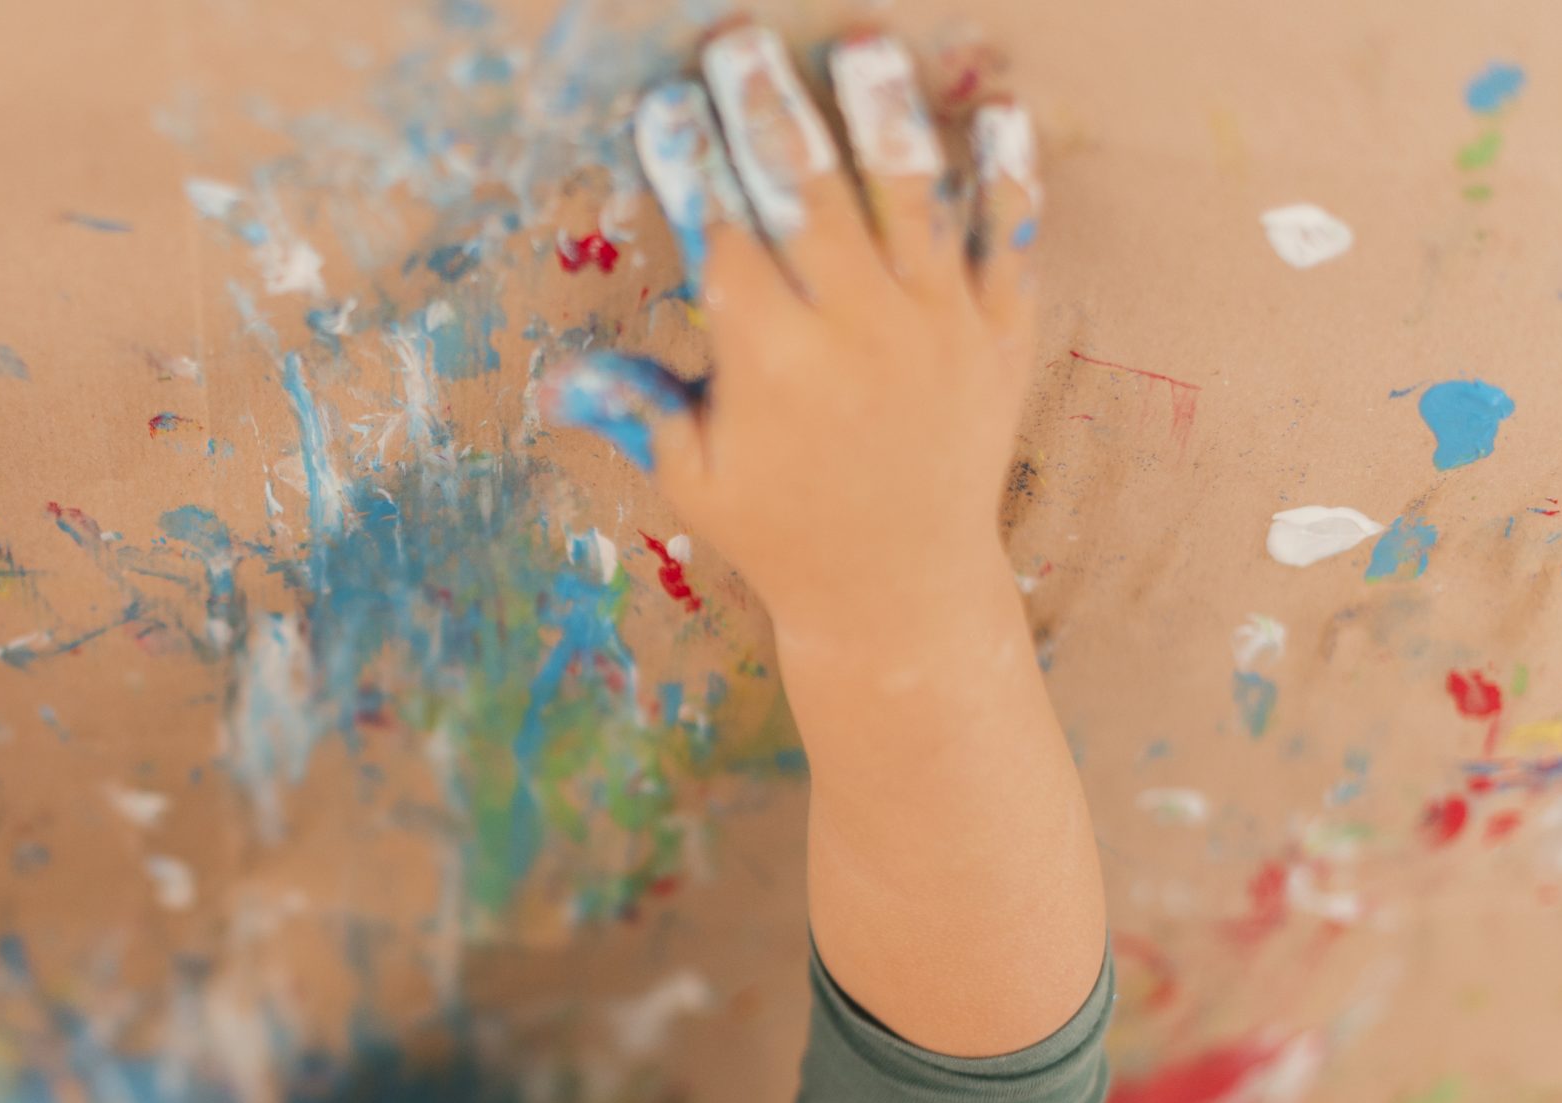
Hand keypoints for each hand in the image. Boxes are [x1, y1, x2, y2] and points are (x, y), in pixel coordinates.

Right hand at [543, 25, 1039, 640]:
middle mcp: (857, 331)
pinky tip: (993, 104)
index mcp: (772, 363)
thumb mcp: (695, 478)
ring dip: (881, 109)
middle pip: (807, 191)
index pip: (722, 237)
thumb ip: (638, 411)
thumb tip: (555, 376)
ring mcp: (937, 323)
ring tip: (858, 42)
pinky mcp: (998, 330)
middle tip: (735, 37)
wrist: (903, 587)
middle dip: (765, 106)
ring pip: (909, 192)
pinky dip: (1004, 169)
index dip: (689, 165)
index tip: (659, 101)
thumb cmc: (782, 530)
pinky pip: (1006, 233)